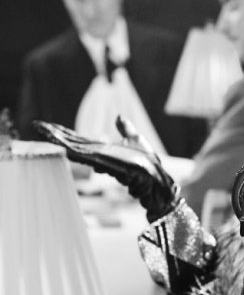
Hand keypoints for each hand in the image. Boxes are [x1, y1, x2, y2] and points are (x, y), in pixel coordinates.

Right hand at [34, 116, 177, 221]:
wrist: (155, 177)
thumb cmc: (147, 162)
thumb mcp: (135, 139)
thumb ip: (125, 129)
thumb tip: (119, 117)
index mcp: (102, 148)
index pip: (78, 138)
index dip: (63, 132)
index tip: (48, 125)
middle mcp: (97, 154)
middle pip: (71, 142)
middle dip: (54, 134)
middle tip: (36, 125)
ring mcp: (99, 158)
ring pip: (73, 147)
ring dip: (57, 138)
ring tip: (41, 130)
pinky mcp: (105, 162)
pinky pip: (84, 154)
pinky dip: (72, 148)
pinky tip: (59, 141)